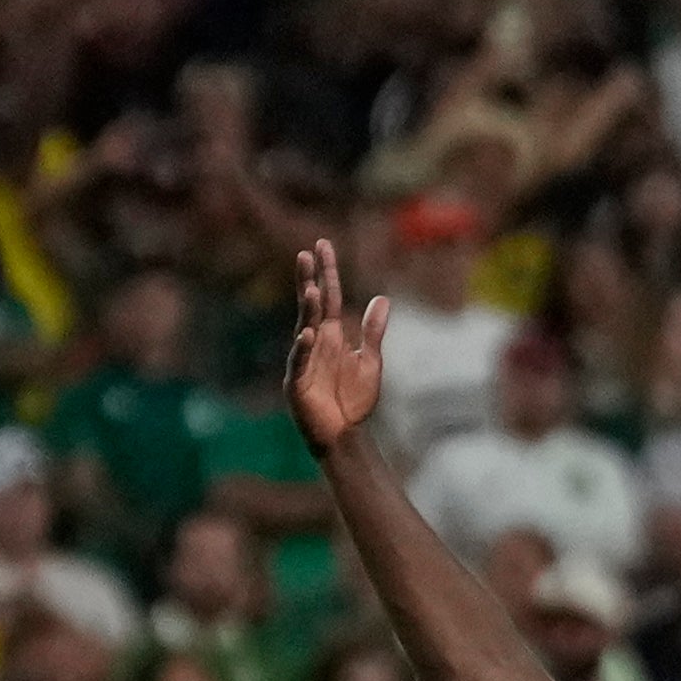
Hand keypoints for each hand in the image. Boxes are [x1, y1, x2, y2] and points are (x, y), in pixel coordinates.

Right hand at [285, 240, 383, 448]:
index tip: (323, 245)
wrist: (345, 435)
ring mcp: (303, 361)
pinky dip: (303, 349)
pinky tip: (307, 334)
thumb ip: (373, 332)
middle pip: (311, 306)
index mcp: (331, 334)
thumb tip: (382, 299)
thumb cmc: (353, 399)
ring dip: (308, 311)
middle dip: (309, 280)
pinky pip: (300, 363)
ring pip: (304, 329)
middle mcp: (315, 342)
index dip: (326, 271)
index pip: (329, 296)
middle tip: (305, 254)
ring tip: (312, 289)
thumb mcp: (370, 361)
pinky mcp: (298, 383)